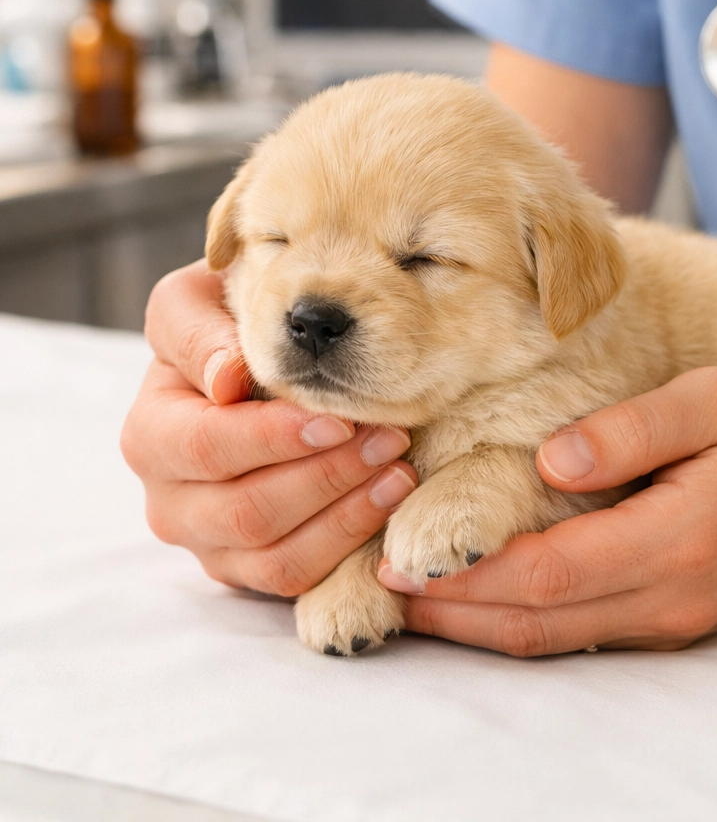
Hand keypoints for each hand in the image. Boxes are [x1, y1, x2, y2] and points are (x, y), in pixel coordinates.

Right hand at [121, 260, 417, 596]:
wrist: (246, 362)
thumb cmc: (223, 327)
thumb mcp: (195, 305)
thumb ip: (200, 333)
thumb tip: (227, 381)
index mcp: (150, 433)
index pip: (207, 449)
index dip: (275, 438)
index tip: (340, 418)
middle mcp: (169, 501)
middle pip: (245, 512)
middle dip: (327, 476)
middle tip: (390, 438)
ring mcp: (208, 542)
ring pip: (274, 554)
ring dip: (347, 513)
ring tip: (400, 469)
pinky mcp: (247, 568)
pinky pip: (295, 577)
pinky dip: (349, 544)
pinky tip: (391, 499)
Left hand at [382, 367, 716, 654]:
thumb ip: (634, 429)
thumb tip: (548, 458)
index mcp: (679, 539)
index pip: (550, 571)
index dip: (467, 571)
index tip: (397, 556)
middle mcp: (672, 596)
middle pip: (539, 619)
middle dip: (454, 609)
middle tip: (380, 584)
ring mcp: (675, 618)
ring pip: (557, 637)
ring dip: (479, 624)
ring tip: (412, 596)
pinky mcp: (676, 618)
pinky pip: (584, 632)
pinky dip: (523, 620)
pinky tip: (484, 596)